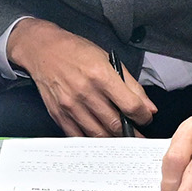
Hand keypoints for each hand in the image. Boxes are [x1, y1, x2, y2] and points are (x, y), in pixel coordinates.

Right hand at [7, 18, 157, 136]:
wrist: (43, 50)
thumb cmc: (76, 52)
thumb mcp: (108, 60)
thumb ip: (131, 85)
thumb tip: (148, 107)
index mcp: (101, 75)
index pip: (131, 105)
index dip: (143, 116)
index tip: (145, 118)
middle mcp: (85, 92)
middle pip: (115, 124)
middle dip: (131, 133)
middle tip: (137, 134)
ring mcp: (71, 105)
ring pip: (98, 134)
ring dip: (113, 139)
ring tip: (121, 137)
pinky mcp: (59, 114)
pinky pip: (79, 136)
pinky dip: (92, 140)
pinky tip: (100, 136)